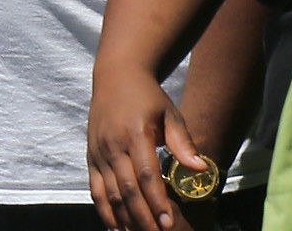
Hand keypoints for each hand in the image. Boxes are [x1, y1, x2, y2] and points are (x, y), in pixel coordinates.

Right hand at [88, 64, 208, 230]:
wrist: (115, 76)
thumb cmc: (147, 97)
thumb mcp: (170, 114)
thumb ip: (182, 143)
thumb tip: (201, 169)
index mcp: (134, 134)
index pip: (146, 175)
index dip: (157, 201)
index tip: (169, 223)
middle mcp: (112, 145)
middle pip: (126, 189)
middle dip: (143, 217)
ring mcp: (98, 152)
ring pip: (110, 192)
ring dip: (124, 218)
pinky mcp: (90, 157)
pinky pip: (95, 188)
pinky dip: (104, 210)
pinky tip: (116, 227)